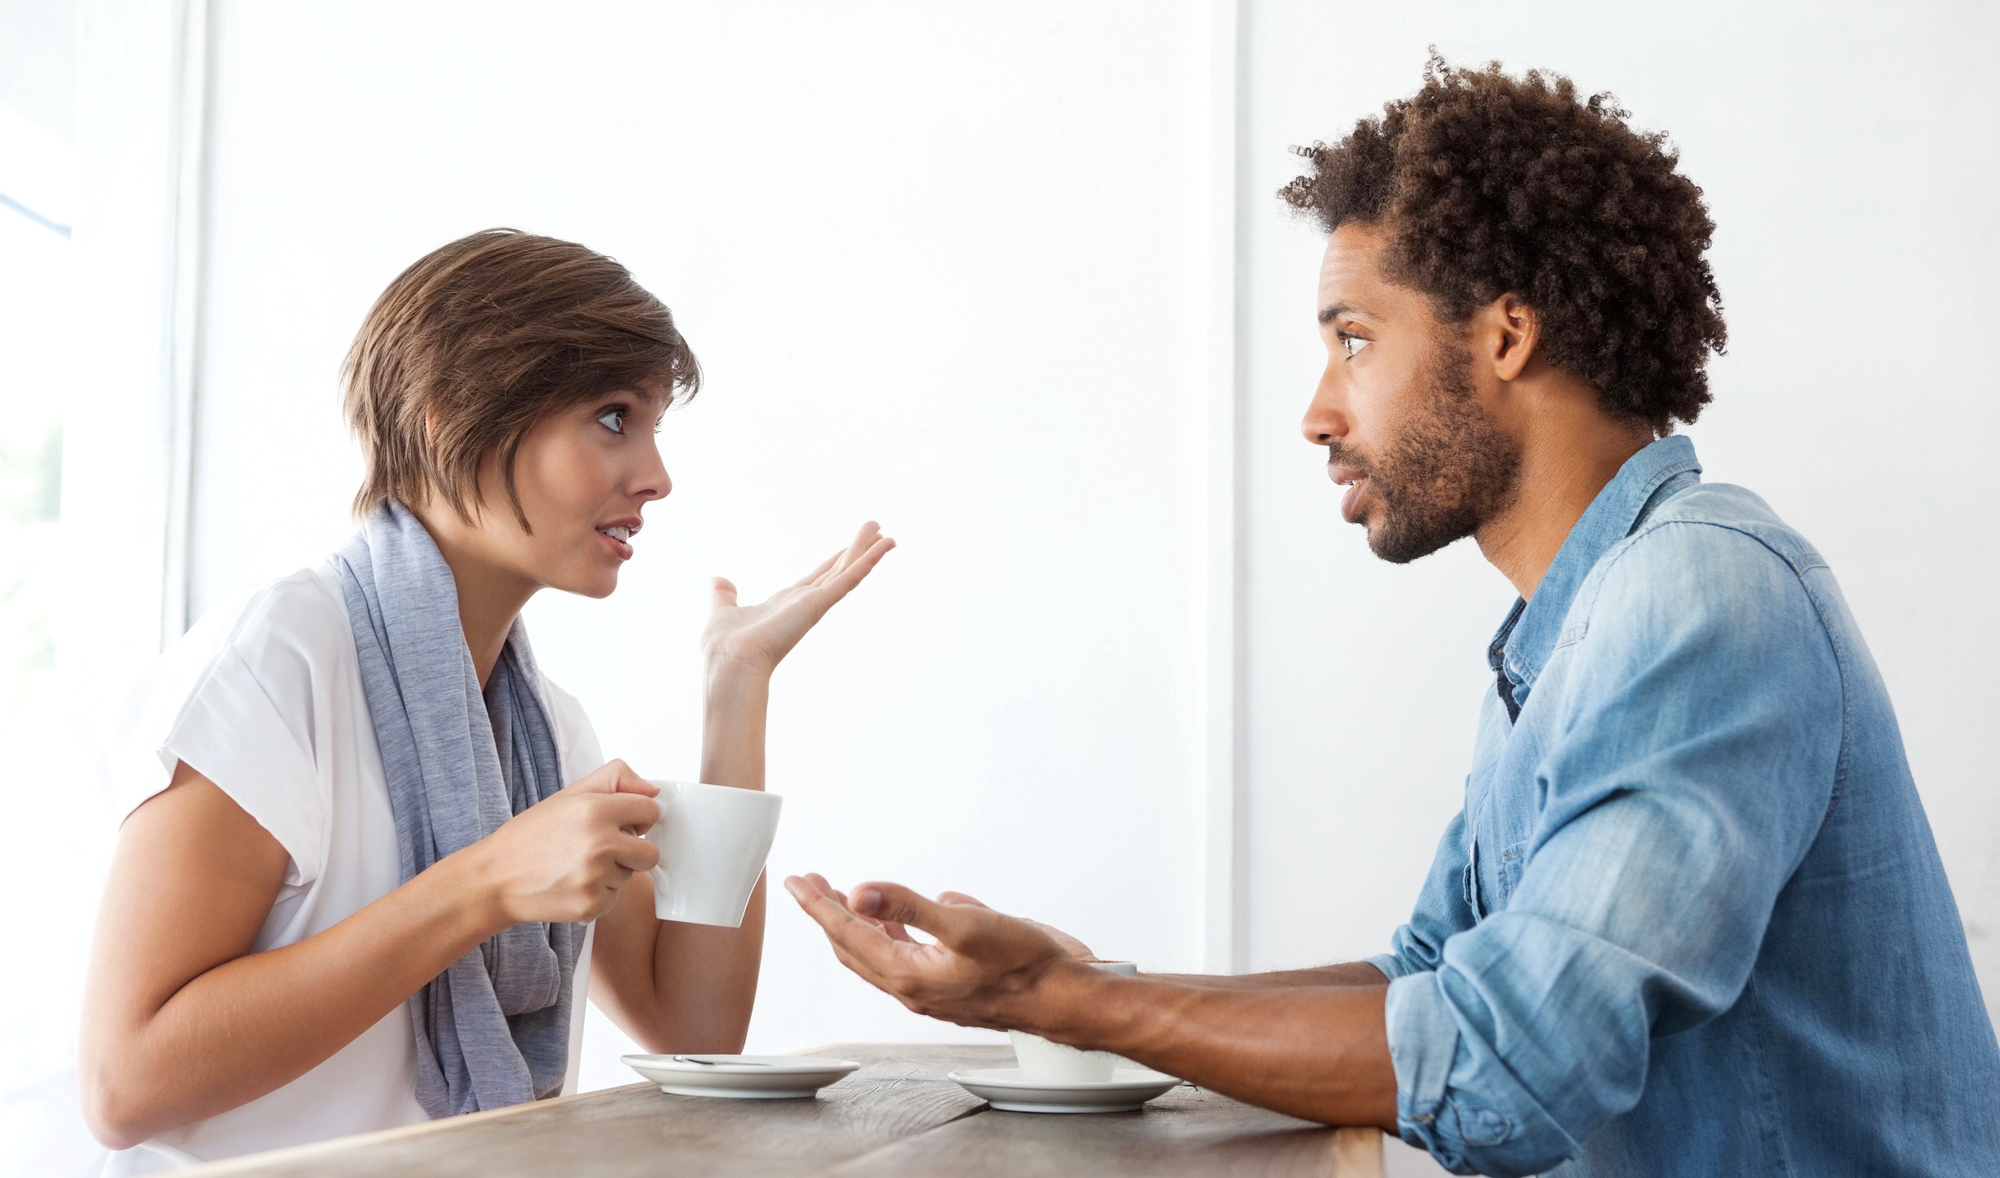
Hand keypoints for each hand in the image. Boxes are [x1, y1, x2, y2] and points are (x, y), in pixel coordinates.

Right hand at [462, 759, 662, 926]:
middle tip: (600, 850)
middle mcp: (599, 844)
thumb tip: (654, 789)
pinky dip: (597, 896)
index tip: (623, 823)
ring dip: (611, 874)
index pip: (651, 810)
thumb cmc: (531, 836)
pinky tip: (570, 886)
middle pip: (651, 853)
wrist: (494, 880)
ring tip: (576, 867)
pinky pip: (613, 900)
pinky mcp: (590, 906)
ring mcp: (596, 878)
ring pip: (630, 877)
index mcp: (595, 809)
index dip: (638, 817)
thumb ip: (615, 780)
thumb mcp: (568, 795)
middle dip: (632, 852)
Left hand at [702, 522, 895, 678]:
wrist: (730, 662)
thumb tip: (718, 582)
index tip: (849, 547)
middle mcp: (805, 603)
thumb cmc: (725, 646)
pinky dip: (867, 562)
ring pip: (848, 572)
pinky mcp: (820, 603)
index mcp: (787, 603)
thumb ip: (724, 596)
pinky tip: (882, 547)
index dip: (834, 561)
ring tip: (889, 536)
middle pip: (838, 570)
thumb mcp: (723, 610)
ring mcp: (815, 603)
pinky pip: (849, 578)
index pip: (817, 577)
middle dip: (857, 551)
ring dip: (869, 553)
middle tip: (876, 531)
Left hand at [783, 874, 1079, 1029]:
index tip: (798, 881)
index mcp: (908, 974)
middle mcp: (912, 987)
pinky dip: (892, 936)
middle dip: (829, 914)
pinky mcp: (950, 985)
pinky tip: (902, 921)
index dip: (819, 905)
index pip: (847, 933)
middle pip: (854, 947)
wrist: (1064, 998)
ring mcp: (930, 989)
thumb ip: (911, 908)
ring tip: (844, 900)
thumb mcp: (967, 925)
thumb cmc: (1025, 967)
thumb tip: (861, 894)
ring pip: (878, 956)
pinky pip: (907, 959)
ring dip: (857, 926)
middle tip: (813, 885)